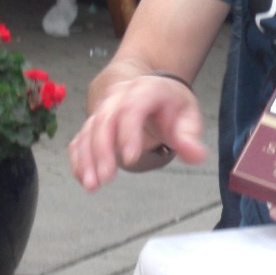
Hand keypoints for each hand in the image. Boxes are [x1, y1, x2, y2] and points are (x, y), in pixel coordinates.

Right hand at [68, 74, 206, 191]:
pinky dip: (79, 157)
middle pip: (105, 118)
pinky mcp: (95, 121)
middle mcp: (120, 95)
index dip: (129, 132)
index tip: (131, 159)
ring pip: (89, 129)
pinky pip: (81, 137)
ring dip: (87, 158)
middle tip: (107, 178)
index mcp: (147, 89)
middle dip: (102, 149)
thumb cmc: (172, 105)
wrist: (152, 89)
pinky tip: (83, 177)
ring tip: (92, 185)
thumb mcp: (188, 116)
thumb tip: (197, 156)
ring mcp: (105, 107)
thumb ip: (190, 137)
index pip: (133, 107)